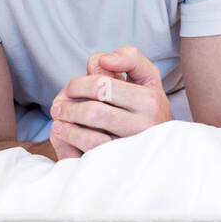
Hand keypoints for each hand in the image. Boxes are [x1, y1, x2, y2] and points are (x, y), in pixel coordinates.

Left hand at [49, 45, 172, 155]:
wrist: (162, 145)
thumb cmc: (147, 105)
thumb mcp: (146, 76)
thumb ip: (129, 58)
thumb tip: (103, 60)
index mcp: (150, 100)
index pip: (103, 85)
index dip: (79, 85)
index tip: (71, 88)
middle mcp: (145, 126)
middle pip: (94, 111)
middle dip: (68, 106)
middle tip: (58, 104)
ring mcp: (132, 148)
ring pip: (91, 136)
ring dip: (67, 125)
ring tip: (58, 118)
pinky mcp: (120, 163)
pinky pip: (90, 154)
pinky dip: (71, 142)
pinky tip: (63, 134)